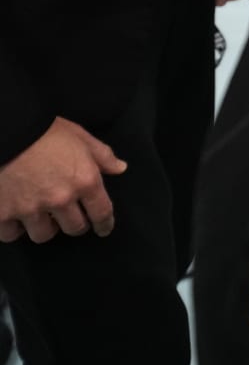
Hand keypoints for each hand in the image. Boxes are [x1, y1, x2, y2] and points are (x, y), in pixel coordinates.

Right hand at [0, 118, 127, 241]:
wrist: (6, 130)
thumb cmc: (45, 130)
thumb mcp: (80, 137)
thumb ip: (102, 155)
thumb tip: (120, 168)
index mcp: (85, 180)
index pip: (102, 213)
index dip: (105, 224)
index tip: (103, 229)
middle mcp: (60, 199)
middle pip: (74, 228)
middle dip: (75, 224)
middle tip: (69, 217)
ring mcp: (31, 208)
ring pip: (44, 235)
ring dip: (46, 228)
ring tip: (42, 217)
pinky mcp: (3, 213)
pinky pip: (11, 235)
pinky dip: (14, 230)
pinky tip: (16, 220)